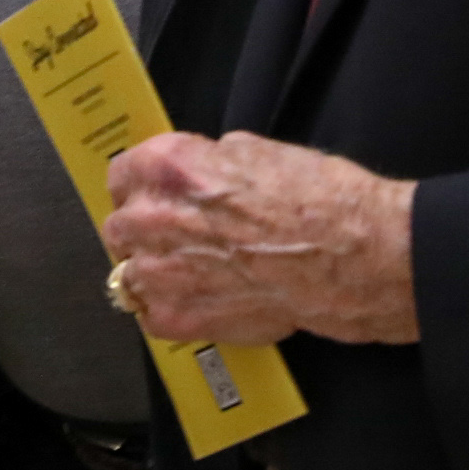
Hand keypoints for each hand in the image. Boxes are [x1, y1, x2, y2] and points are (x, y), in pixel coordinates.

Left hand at [98, 132, 418, 346]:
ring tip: (191, 276)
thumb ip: (209, 165)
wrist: (349, 258)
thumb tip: (199, 176)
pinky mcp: (178, 318)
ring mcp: (160, 273)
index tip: (156, 195)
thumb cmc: (317, 201)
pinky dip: (170, 312)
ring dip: (154, 273)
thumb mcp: (257, 152)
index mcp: (169, 167)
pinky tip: (200, 302)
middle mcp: (153, 217)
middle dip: (145, 231)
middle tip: (179, 238)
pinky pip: (150, 315)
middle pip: (119, 226)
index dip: (143, 186)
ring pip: (128, 274)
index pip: (122, 174)